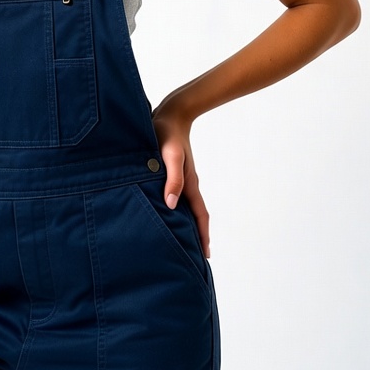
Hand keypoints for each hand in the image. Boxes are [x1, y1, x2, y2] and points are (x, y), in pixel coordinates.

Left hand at [152, 97, 210, 257]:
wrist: (170, 114)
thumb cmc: (167, 134)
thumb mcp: (170, 156)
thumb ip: (172, 178)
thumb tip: (171, 205)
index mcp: (190, 184)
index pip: (199, 216)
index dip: (203, 235)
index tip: (205, 255)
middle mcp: (187, 183)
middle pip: (194, 215)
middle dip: (196, 234)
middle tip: (192, 254)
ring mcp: (180, 177)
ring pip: (185, 205)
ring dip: (185, 222)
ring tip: (179, 238)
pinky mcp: (170, 171)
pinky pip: (175, 194)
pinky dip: (174, 207)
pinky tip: (165, 210)